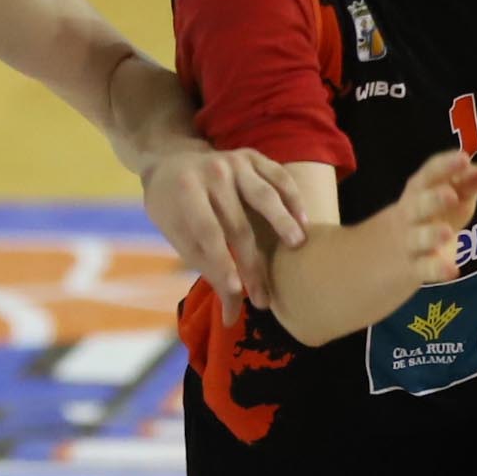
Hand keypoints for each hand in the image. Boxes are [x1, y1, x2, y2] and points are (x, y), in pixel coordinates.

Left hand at [143, 144, 311, 323]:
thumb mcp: (178, 236)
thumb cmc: (175, 208)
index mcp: (185, 192)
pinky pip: (279, 176)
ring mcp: (234, 161)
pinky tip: (304, 222)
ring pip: (264, 195)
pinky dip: (293, 198)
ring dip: (281, 220)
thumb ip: (208, 269)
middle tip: (264, 299)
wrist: (172, 160)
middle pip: (237, 224)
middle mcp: (211, 172)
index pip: (208, 232)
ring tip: (297, 244)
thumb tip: (231, 319)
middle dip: (252, 264)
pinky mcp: (253, 157)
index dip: (222, 263)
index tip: (237, 293)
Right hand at [384, 149, 476, 289]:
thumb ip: (468, 183)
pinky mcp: (414, 268)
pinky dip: (437, 269)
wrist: (388, 249)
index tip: (464, 159)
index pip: (430, 174)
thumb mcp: (448, 194)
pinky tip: (452, 270)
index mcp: (420, 189)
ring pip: (418, 238)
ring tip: (447, 233)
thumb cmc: (429, 213)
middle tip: (451, 195)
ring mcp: (411, 241)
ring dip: (431, 235)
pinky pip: (424, 268)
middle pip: (419, 205)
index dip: (446, 167)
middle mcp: (412, 213)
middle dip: (433, 199)